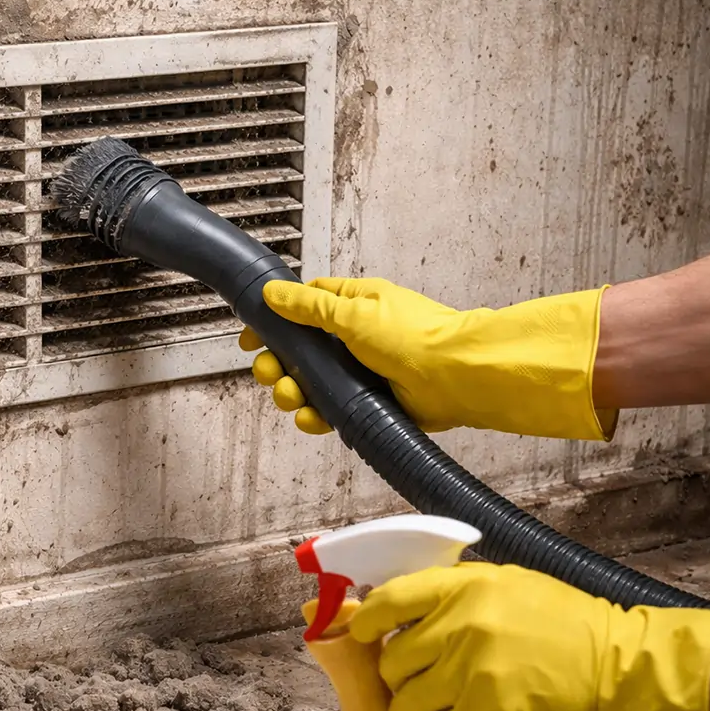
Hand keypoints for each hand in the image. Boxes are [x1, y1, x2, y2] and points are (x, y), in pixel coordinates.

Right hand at [238, 277, 616, 440]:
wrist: (457, 378)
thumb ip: (308, 305)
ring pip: (311, 383)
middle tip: (270, 373)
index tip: (252, 337)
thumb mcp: (352, 312)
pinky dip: (317, 416)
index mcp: (352, 304)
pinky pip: (331, 409)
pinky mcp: (368, 401)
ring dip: (293, 392)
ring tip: (293, 397)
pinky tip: (313, 418)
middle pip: (298, 351)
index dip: (272, 322)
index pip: (301, 307)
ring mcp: (361, 371)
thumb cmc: (415, 337)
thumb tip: (273, 292)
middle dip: (277, 364)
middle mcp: (354, 337)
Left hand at [350, 562, 709, 710]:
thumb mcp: (501, 582)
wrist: (615, 660)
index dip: (365, 620)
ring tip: (431, 702)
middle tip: (414, 675)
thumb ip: (448, 590)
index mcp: (461, 586)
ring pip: (408, 701)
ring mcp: (474, 670)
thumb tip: (393, 602)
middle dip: (397, 673)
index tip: (361, 631)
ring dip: (413, 706)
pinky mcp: (491, 709)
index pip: (387, 601)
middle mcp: (461, 625)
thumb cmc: (559, 618)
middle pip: (392, 660)